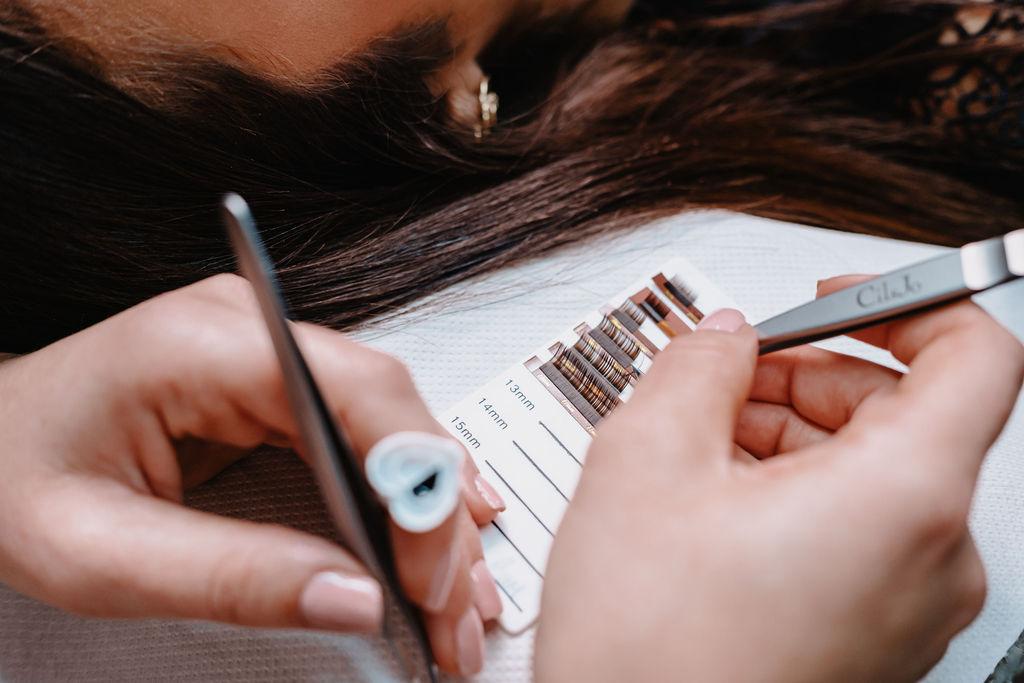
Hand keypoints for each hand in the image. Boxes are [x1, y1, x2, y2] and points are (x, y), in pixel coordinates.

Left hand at [0, 274, 505, 675]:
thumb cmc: (11, 480)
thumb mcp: (102, 555)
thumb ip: (234, 578)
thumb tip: (359, 599)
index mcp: (203, 343)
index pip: (356, 390)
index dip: (416, 481)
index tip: (431, 575)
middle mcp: (249, 329)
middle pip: (390, 409)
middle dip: (438, 515)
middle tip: (457, 608)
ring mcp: (267, 351)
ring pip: (392, 422)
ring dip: (434, 511)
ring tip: (459, 593)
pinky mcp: (274, 385)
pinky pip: (364, 430)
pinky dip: (406, 492)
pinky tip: (439, 533)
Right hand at [535, 277, 1023, 681]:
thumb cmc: (649, 656)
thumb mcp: (644, 462)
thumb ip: (696, 366)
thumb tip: (724, 338)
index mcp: (901, 499)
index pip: (974, 353)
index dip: (904, 303)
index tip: (834, 301)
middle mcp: (931, 560)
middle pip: (910, 413)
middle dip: (813, 376)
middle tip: (726, 377)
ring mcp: (909, 608)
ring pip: (875, 475)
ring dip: (793, 436)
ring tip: (702, 447)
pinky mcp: (876, 636)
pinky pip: (859, 533)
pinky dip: (798, 495)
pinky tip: (717, 504)